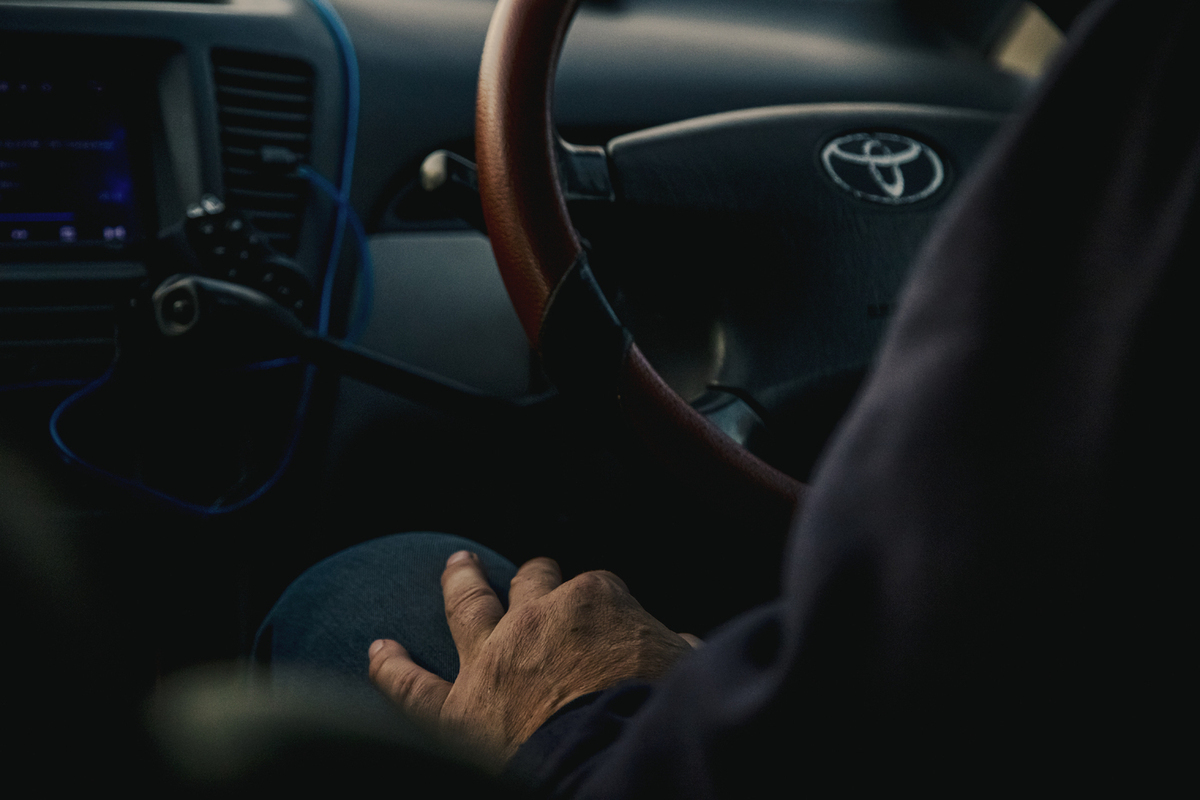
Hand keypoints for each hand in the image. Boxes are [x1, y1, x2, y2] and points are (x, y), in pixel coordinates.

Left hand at [368, 550, 697, 767]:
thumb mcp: (686, 668)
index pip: (597, 589)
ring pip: (467, 606)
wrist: (612, 764)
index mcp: (593, 600)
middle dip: (535, 574)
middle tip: (535, 570)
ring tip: (456, 565)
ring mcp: (491, 658)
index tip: (613, 621)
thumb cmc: (657, 713)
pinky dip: (392, 669)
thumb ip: (675, 648)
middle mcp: (535, 617)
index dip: (605, 605)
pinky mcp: (459, 710)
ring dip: (461, 583)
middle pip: (532, 581)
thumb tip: (682, 644)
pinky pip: (413, 688)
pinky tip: (378, 652)